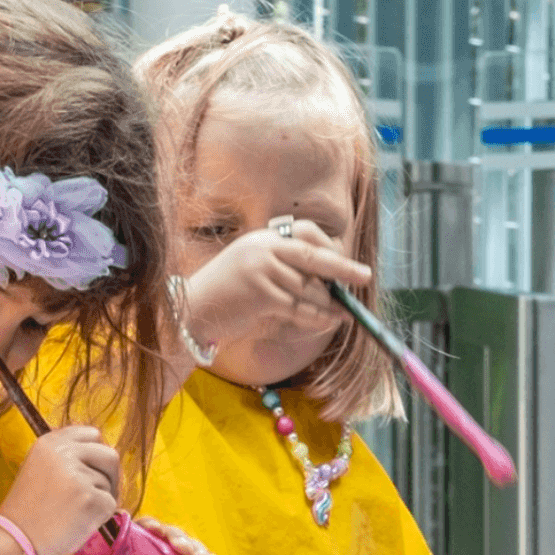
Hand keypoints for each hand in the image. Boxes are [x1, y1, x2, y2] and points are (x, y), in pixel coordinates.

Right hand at [0, 425, 118, 554]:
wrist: (14, 540)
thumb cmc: (28, 511)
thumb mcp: (39, 468)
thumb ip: (66, 458)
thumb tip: (101, 461)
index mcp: (50, 442)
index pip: (91, 434)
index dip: (97, 454)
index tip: (93, 470)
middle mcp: (64, 453)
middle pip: (109, 455)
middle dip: (111, 476)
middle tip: (99, 494)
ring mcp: (79, 475)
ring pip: (110, 483)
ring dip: (100, 498)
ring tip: (74, 513)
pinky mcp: (90, 498)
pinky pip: (110, 504)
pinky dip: (100, 517)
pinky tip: (77, 523)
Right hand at [182, 220, 369, 349]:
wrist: (190, 312)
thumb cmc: (223, 298)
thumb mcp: (253, 274)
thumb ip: (283, 272)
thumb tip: (326, 286)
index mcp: (262, 238)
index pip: (305, 232)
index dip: (328, 246)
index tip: (344, 261)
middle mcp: (263, 248)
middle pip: (313, 256)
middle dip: (343, 268)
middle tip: (365, 277)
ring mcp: (261, 269)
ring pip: (308, 288)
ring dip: (327, 305)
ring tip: (342, 315)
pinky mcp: (261, 294)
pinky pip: (299, 307)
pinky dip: (317, 317)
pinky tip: (330, 322)